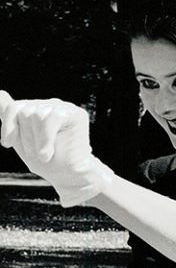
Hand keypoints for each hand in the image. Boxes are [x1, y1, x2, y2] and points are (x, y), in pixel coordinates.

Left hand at [0, 91, 113, 206]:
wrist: (67, 175)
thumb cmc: (46, 161)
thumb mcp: (21, 139)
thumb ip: (10, 117)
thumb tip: (0, 92)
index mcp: (35, 110)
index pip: (14, 108)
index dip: (8, 126)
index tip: (8, 144)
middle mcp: (48, 105)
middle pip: (25, 111)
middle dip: (26, 137)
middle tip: (36, 154)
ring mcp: (63, 108)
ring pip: (36, 114)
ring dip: (36, 141)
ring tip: (44, 155)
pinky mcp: (76, 114)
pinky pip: (51, 118)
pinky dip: (46, 139)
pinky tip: (48, 153)